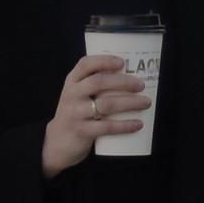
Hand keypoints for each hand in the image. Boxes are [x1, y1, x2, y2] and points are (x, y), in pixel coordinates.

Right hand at [42, 55, 147, 177]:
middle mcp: (72, 94)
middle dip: (123, 81)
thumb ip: (96, 85)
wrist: (57, 142)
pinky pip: (106, 127)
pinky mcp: (81, 131)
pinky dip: (125, 125)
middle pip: (99, 82)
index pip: (85, 64)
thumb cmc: (77, 113)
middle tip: (141, 85)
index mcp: (72, 82)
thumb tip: (132, 76)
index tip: (122, 62)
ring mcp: (75, 113)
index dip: (104, 60)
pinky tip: (138, 124)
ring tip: (146, 102)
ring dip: (130, 102)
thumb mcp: (79, 95)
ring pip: (106, 104)